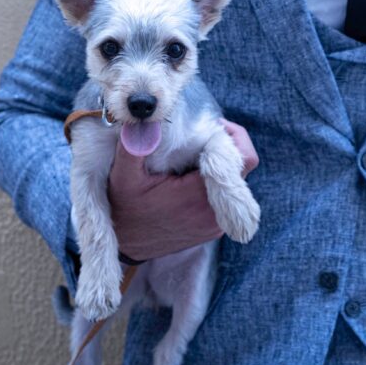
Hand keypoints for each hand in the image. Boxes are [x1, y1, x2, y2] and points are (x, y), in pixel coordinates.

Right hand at [107, 118, 258, 260]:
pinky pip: (226, 198)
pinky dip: (213, 183)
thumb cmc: (124, 208)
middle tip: (200, 136)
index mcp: (198, 196)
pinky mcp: (213, 228)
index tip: (211, 125)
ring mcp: (216, 223)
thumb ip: (134, 147)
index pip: (242, 159)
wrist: (124, 243)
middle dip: (225, 148)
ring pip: (236, 183)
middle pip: (242, 169)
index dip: (233, 136)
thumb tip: (147, 120)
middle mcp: (214, 213)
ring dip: (219, 166)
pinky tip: (189, 177)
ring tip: (192, 158)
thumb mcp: (122, 176)